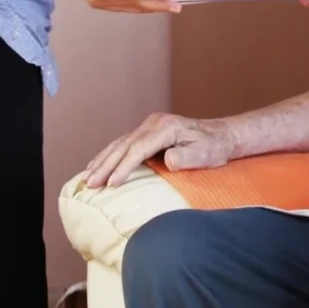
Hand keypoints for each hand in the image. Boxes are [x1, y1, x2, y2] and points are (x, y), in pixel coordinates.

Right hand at [83, 112, 234, 187]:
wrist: (222, 135)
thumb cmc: (214, 147)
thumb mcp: (205, 154)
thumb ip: (186, 158)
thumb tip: (166, 160)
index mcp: (166, 127)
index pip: (138, 149)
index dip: (123, 167)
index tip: (112, 184)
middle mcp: (154, 123)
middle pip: (124, 145)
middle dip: (105, 166)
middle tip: (90, 184)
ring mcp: (149, 126)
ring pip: (119, 144)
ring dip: (102, 161)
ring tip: (87, 178)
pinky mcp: (147, 131)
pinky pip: (123, 144)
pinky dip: (108, 155)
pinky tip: (97, 165)